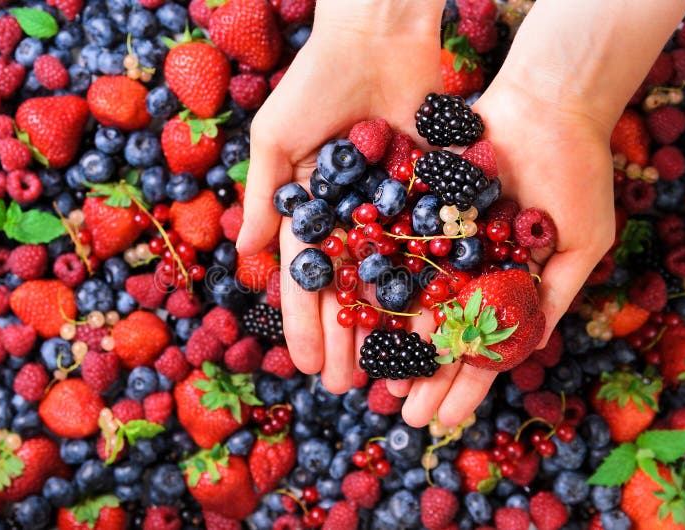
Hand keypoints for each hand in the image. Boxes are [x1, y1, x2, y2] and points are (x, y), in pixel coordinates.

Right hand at [237, 0, 442, 393]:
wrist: (379, 37)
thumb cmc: (316, 83)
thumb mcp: (277, 139)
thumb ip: (264, 198)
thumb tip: (246, 257)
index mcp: (315, 210)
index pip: (308, 278)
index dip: (305, 322)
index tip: (306, 364)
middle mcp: (356, 218)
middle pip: (352, 290)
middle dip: (347, 338)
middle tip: (348, 386)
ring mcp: (396, 210)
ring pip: (395, 280)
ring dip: (393, 327)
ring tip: (395, 374)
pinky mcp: (435, 196)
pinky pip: (435, 250)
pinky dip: (437, 286)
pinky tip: (438, 327)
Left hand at [388, 75, 615, 426]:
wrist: (546, 102)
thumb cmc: (576, 172)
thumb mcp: (580, 242)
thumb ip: (553, 294)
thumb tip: (529, 348)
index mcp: (507, 282)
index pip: (481, 344)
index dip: (464, 383)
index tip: (442, 419)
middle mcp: (468, 267)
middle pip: (441, 330)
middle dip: (423, 374)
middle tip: (401, 413)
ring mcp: (440, 240)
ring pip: (411, 300)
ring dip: (395, 342)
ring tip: (376, 381)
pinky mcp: (416, 209)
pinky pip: (394, 252)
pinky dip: (380, 285)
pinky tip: (363, 319)